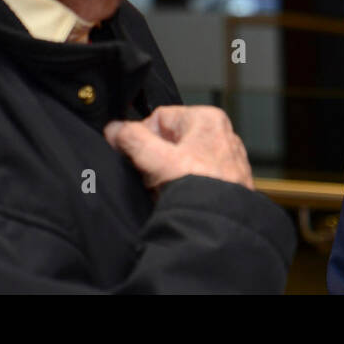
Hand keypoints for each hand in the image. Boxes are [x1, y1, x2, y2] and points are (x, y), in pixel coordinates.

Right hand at [104, 106, 254, 190]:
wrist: (220, 225)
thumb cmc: (198, 190)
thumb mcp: (155, 160)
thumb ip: (131, 140)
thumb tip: (114, 129)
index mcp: (209, 119)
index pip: (160, 118)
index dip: (141, 137)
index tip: (135, 156)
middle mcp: (223, 135)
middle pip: (172, 140)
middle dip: (156, 159)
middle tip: (151, 177)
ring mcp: (228, 159)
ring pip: (183, 160)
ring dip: (169, 174)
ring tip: (165, 190)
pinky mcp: (230, 181)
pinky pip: (198, 177)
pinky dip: (186, 185)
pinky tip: (180, 197)